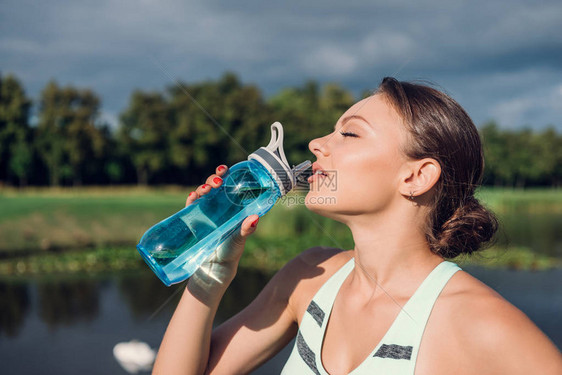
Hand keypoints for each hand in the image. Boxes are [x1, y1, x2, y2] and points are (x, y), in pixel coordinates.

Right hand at [185, 164, 259, 302]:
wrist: (214, 268)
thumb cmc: (231, 252)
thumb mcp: (240, 240)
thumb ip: (246, 229)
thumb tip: (255, 217)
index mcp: (232, 207)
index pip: (230, 186)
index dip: (228, 175)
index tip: (228, 169)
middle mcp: (219, 206)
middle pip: (216, 185)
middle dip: (215, 178)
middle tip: (218, 181)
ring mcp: (206, 211)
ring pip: (203, 192)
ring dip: (204, 187)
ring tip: (207, 189)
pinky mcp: (194, 219)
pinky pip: (191, 205)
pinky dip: (191, 199)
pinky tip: (193, 196)